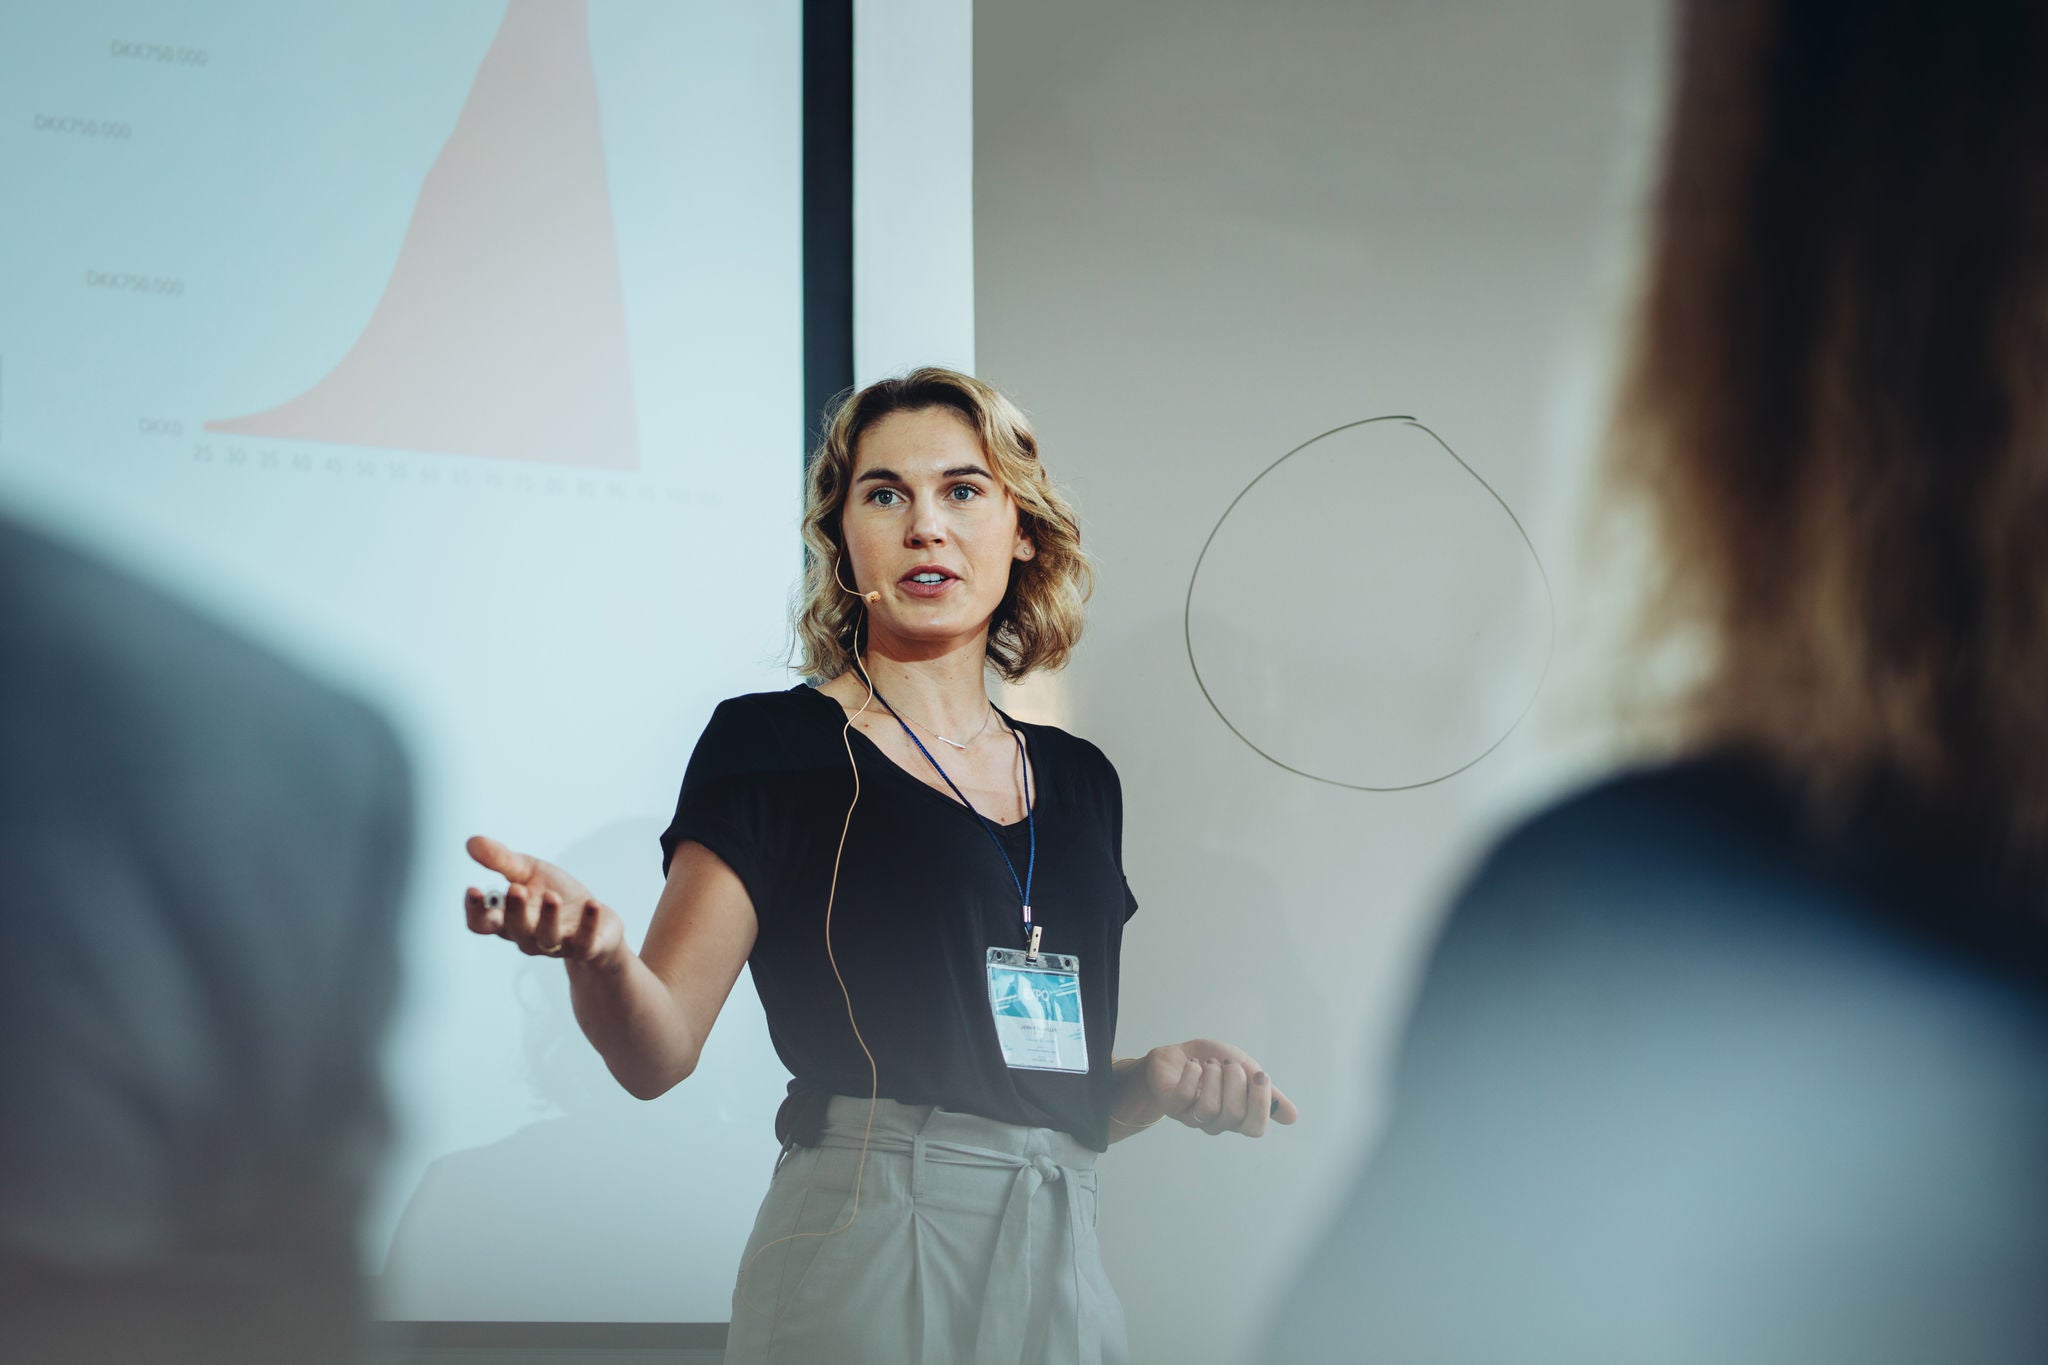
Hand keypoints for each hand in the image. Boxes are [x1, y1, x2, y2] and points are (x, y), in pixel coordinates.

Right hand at [463, 834, 626, 967]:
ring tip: (551, 896)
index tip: (473, 889)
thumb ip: (501, 860)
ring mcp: (557, 944)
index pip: (482, 923)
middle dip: (514, 910)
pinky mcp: (586, 947)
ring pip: (546, 937)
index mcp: (508, 919)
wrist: (597, 917)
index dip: (475, 910)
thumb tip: (471, 842)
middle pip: (514, 929)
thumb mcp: (528, 872)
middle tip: (515, 888)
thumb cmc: (554, 893)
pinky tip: (591, 904)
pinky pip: (585, 942)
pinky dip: (588, 924)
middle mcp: (528, 936)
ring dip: (548, 918)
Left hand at [1114, 1039, 1298, 1137]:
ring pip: (1210, 1107)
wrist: (1178, 1056)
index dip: (1260, 1102)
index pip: (1255, 1128)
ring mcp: (1192, 1117)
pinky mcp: (1171, 1105)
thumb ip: (1267, 1092)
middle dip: (1235, 1080)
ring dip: (1213, 1076)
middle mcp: (1216, 1123)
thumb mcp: (1246, 1071)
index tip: (1261, 1074)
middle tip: (1228, 1064)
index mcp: (1238, 1117)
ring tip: (1210, 1063)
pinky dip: (1193, 1074)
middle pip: (1235, 1114)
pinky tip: (1194, 1065)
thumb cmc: (1213, 1066)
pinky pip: (1184, 1096)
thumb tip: (1293, 1117)